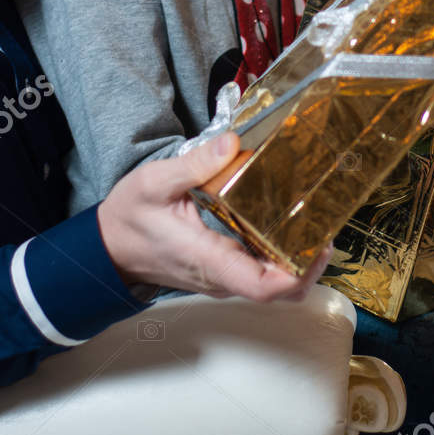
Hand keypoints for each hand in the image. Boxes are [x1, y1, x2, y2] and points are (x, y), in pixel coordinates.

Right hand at [98, 131, 331, 301]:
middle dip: (310, 264)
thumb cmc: (128, 219)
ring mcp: (223, 278)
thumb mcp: (154, 182)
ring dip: (298, 259)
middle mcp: (220, 277)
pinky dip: (280, 255)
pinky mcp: (223, 271)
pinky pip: (260, 273)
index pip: (261, 287)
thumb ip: (195, 164)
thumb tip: (233, 144)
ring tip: (314, 221)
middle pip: (279, 290)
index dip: (297, 275)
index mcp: (207, 259)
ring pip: (273, 284)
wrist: (108, 247)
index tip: (317, 248)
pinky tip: (287, 225)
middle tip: (325, 226)